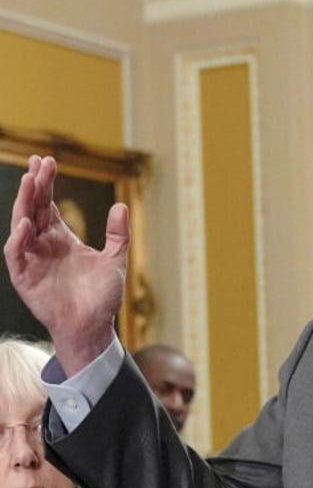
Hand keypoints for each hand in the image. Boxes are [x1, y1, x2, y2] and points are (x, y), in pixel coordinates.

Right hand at [3, 155, 129, 374]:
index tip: (48, 161)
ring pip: (21, 225)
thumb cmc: (102, 295)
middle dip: (35, 185)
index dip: (47, 183)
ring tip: (30, 181)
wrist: (94, 326)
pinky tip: (26, 223)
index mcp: (61, 238)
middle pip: (34, 208)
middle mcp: (44, 244)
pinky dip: (18, 238)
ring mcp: (32, 259)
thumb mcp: (115, 260)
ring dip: (24, 203)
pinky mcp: (25, 277)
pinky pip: (16, 254)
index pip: (49, 204)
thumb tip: (121, 205)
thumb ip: (118, 234)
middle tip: (39, 163)